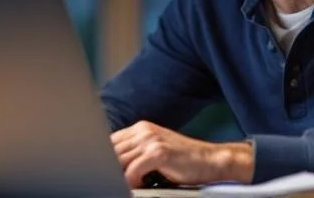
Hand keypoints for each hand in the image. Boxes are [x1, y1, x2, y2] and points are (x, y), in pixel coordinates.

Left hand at [110, 120, 253, 187]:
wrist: (211, 160)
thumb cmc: (184, 161)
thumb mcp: (156, 151)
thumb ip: (136, 153)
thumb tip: (113, 167)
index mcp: (141, 128)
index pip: (110, 141)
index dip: (104, 158)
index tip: (102, 172)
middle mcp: (144, 130)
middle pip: (111, 151)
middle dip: (110, 169)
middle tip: (111, 182)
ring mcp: (150, 140)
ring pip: (119, 162)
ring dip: (121, 177)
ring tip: (133, 185)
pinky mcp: (158, 153)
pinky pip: (132, 171)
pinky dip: (133, 182)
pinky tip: (144, 185)